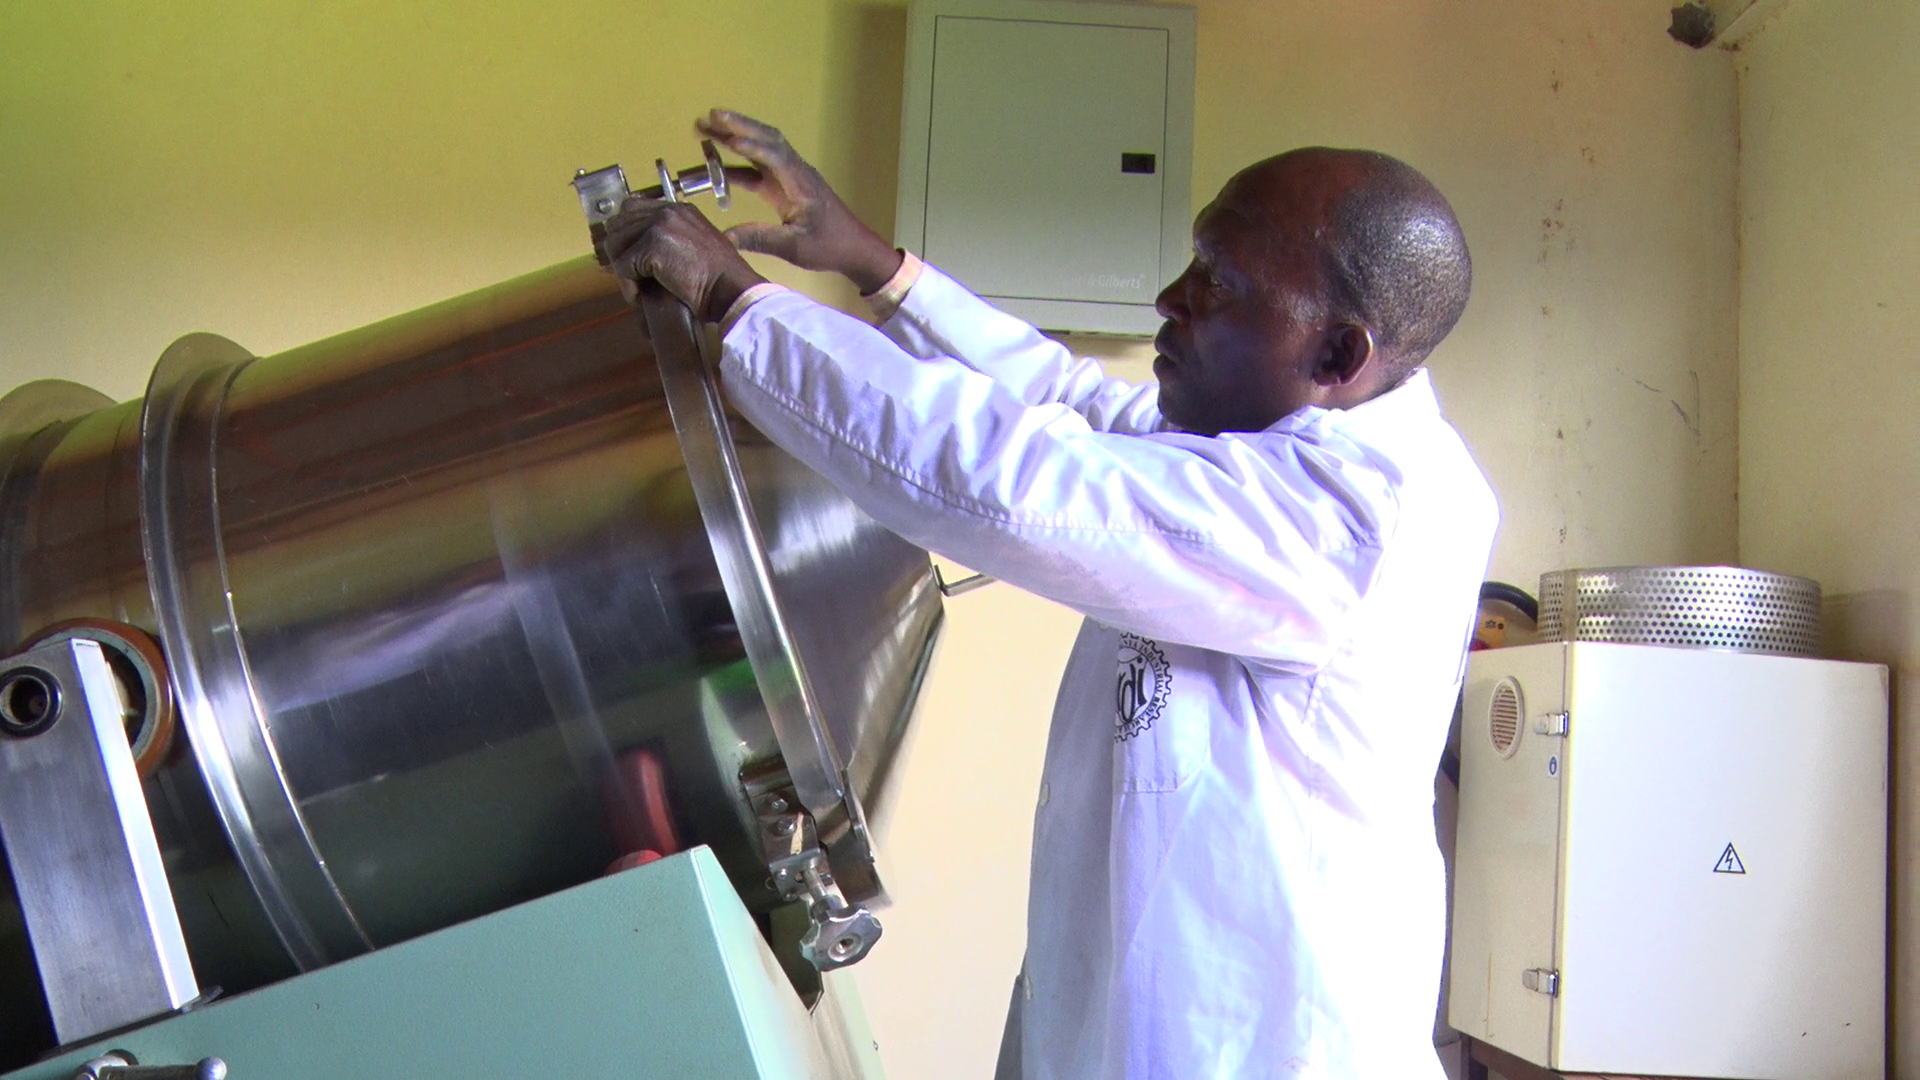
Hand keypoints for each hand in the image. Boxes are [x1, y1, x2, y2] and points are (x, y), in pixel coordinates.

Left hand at [600, 196, 766, 322]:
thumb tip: (640, 255)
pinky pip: (622, 267)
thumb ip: (673, 240)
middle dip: (620, 252)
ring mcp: (659, 226)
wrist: (731, 289)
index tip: (629, 256)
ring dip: (622, 269)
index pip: (633, 208)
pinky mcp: (652, 246)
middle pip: (619, 223)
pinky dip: (628, 285)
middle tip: (630, 275)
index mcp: (679, 210)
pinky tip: (640, 296)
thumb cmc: (720, 279)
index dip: (626, 233)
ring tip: (637, 287)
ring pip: (616, 244)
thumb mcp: (698, 247)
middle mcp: (667, 211)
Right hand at [698, 109, 904, 293]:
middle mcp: (795, 171)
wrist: (854, 247)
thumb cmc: (829, 246)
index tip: (729, 141)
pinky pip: (759, 165)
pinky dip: (739, 159)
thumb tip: (725, 236)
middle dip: (738, 126)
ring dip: (736, 135)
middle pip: (767, 139)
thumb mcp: (794, 247)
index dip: (753, 147)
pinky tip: (716, 161)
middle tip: (709, 116)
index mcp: (801, 183)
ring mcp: (790, 175)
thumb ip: (760, 240)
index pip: (776, 156)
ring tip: (707, 126)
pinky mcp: (785, 184)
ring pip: (762, 146)